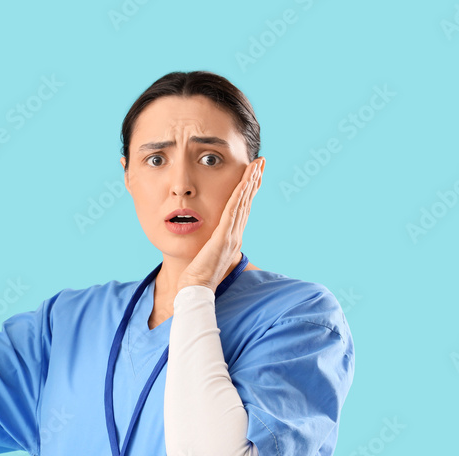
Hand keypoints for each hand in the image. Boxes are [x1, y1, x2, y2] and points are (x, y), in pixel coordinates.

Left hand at [176, 157, 264, 292]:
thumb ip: (209, 243)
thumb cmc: (197, 276)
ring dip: (250, 182)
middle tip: (261, 162)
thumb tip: (207, 238)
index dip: (249, 190)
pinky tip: (243, 182)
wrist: (197, 290)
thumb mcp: (205, 254)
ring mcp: (231, 236)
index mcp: (231, 237)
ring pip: (243, 204)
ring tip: (256, 165)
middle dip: (254, 180)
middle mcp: (235, 235)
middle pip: (247, 202)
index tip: (254, 174)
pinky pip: (233, 212)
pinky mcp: (223, 238)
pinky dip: (239, 196)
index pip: (242, 209)